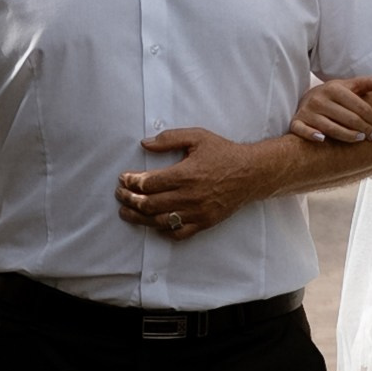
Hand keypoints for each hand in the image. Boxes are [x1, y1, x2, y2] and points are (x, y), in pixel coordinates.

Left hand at [116, 127, 263, 239]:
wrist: (251, 173)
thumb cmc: (223, 153)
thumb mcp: (197, 137)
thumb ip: (170, 139)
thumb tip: (145, 143)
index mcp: (185, 174)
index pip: (149, 183)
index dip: (132, 182)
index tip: (123, 178)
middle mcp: (189, 196)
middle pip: (149, 204)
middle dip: (129, 200)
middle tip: (120, 195)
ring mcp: (197, 212)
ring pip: (160, 221)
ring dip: (139, 218)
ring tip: (127, 213)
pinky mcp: (204, 222)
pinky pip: (179, 233)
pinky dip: (164, 231)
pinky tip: (154, 225)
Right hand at [288, 72, 371, 145]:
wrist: (306, 99)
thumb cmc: (334, 95)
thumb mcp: (351, 86)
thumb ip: (370, 83)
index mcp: (333, 88)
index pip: (358, 105)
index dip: (371, 116)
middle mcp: (319, 99)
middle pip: (347, 117)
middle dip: (364, 128)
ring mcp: (307, 111)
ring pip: (330, 127)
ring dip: (347, 135)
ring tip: (360, 139)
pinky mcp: (296, 122)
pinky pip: (302, 130)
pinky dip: (312, 134)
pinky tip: (323, 140)